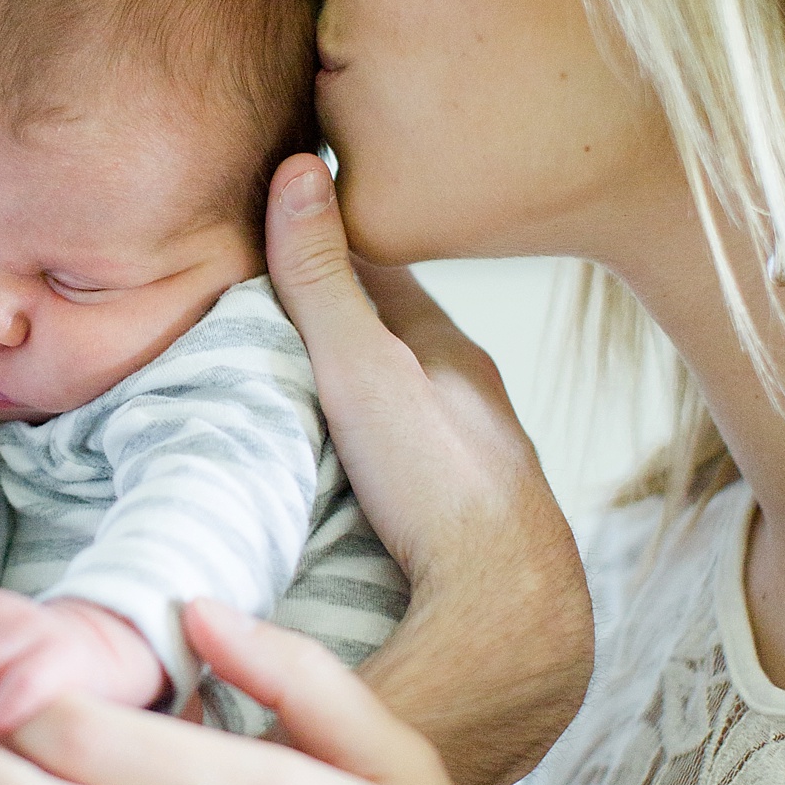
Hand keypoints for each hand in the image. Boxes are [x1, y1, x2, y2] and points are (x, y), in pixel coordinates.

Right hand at [266, 155, 594, 784]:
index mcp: (455, 355)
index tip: (285, 226)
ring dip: (366, 398)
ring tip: (303, 392)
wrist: (505, 618)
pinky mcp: (470, 534)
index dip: (335, 248)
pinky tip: (351, 481)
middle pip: (401, 345)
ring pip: (414, 412)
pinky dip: (379, 459)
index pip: (386, 276)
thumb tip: (299, 166)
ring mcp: (481, 471)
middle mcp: (478, 405)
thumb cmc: (436, 483)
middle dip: (349, 323)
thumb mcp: (362, 366)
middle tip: (279, 308)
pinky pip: (416, 473)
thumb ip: (323, 279)